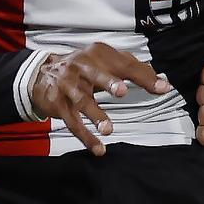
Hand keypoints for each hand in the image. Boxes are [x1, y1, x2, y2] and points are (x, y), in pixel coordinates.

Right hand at [29, 43, 171, 155]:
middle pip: (95, 74)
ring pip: (82, 100)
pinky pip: (72, 122)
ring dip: (95, 115)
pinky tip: (97, 147)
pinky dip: (85, 136)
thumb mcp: (105, 63)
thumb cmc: (81, 68)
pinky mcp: (58, 104)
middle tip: (122, 91)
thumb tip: (160, 81)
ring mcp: (68, 85)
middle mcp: (81, 67)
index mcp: (97, 55)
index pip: (124, 64)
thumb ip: (133, 70)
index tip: (162, 88)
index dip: (143, 76)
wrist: (42, 74)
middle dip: (108, 82)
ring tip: (107, 128)